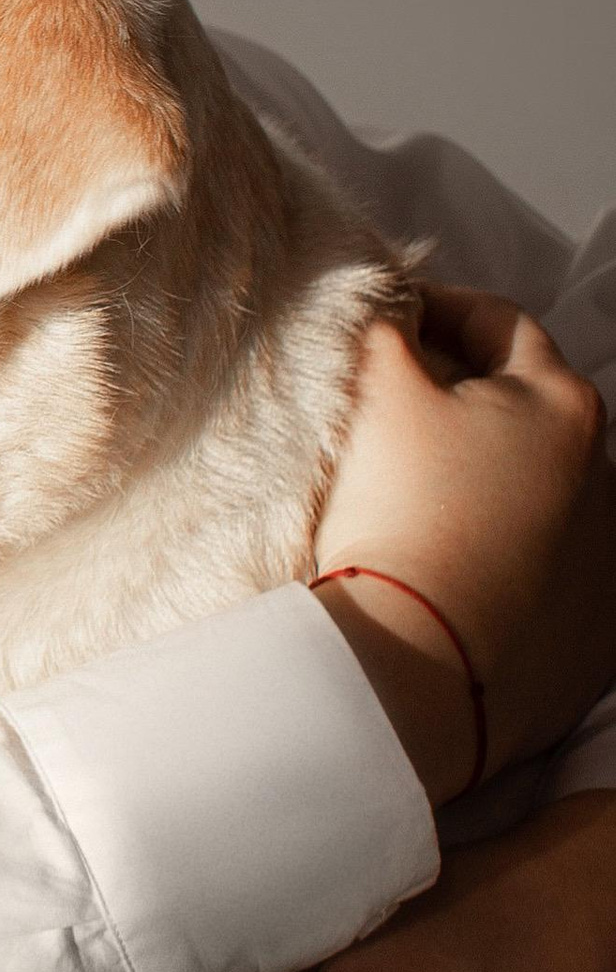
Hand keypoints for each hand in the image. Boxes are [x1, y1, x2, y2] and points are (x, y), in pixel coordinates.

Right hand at [310, 287, 613, 799]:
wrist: (419, 666)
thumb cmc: (400, 516)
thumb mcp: (378, 390)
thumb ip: (387, 325)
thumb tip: (394, 305)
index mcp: (560, 402)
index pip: (498, 324)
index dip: (435, 311)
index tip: (388, 324)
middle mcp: (606, 472)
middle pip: (528, 408)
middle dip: (468, 398)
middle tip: (393, 411)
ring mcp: (607, 556)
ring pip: (542, 489)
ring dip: (494, 480)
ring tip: (419, 499)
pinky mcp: (597, 630)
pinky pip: (551, 569)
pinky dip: (509, 555)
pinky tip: (454, 564)